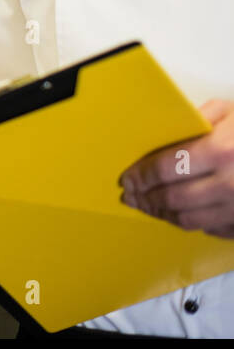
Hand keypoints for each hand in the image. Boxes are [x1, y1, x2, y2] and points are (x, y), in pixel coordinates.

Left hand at [121, 99, 233, 238]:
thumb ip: (201, 118)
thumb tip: (167, 131)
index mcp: (221, 151)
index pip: (165, 168)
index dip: (140, 176)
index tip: (126, 179)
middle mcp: (229, 184)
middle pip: (172, 198)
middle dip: (145, 199)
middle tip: (131, 197)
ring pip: (189, 220)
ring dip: (164, 215)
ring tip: (150, 208)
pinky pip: (214, 230)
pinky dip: (194, 224)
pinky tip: (182, 216)